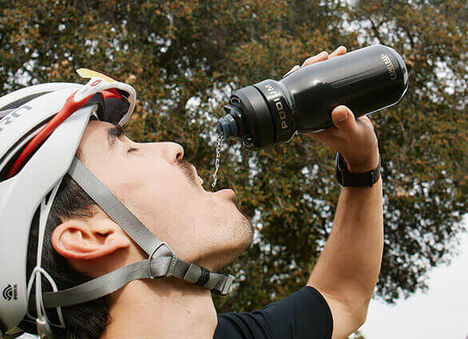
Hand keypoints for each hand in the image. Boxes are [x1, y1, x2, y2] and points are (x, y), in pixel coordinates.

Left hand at [284, 46, 379, 172]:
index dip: (294, 77)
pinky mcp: (332, 100)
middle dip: (313, 64)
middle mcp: (310, 110)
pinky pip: (329, 81)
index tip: (303, 65)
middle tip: (329, 55)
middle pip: (304, 82)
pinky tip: (342, 56)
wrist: (364, 149)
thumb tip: (338, 111)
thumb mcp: (353, 133)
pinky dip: (334, 67)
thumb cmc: (356, 144)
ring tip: (340, 51)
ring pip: (317, 79)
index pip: (294, 94)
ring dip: (326, 63)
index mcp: (306, 119)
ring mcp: (320, 104)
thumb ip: (346, 124)